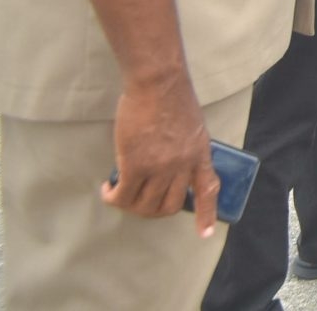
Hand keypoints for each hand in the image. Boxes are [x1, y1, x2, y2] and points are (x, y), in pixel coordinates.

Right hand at [101, 76, 218, 234]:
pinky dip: (113, 197)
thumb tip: (167, 165)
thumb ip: (185, 147)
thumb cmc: (171, 95)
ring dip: (129, 205)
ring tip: (117, 193)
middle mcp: (183, 165)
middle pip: (168, 205)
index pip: (208, 190)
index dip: (206, 215)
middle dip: (151, 210)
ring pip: (144, 204)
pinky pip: (123, 195)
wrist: (157, 82)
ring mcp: (161, 167)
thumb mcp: (192, 124)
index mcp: (200, 153)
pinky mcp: (136, 165)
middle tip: (137, 202)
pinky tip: (108, 189)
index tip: (205, 234)